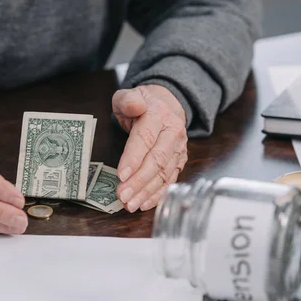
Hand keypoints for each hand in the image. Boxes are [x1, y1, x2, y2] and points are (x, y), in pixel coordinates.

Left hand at [113, 85, 187, 211]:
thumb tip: (134, 106)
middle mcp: (173, 133)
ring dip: (147, 192)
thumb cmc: (143, 103)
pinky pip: (170, 180)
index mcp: (159, 115)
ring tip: (130, 204)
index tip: (121, 175)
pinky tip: (144, 204)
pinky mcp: (179, 161)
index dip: (133, 158)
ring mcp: (178, 148)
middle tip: (122, 195)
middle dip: (139, 181)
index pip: (146, 139)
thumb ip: (128, 100)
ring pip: (164, 173)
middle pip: (157, 160)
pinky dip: (157, 194)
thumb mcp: (130, 95)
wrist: (168, 104)